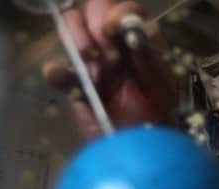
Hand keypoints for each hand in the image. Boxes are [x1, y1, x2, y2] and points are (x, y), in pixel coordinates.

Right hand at [43, 0, 177, 140]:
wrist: (141, 144)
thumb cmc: (158, 114)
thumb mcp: (162, 87)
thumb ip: (149, 59)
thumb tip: (132, 33)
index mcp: (139, 40)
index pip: (125, 10)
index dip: (117, 13)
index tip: (114, 30)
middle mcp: (114, 45)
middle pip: (93, 13)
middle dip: (96, 29)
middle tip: (109, 57)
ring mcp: (92, 62)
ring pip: (71, 30)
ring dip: (77, 41)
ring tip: (93, 68)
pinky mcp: (75, 84)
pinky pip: (59, 72)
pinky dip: (56, 72)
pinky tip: (60, 75)